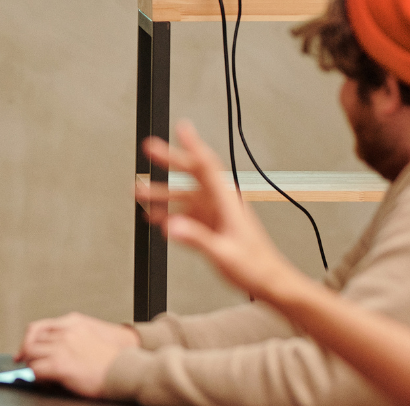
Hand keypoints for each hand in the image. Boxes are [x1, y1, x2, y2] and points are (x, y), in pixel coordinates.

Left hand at [15, 313, 137, 397]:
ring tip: (42, 375)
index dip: (27, 340)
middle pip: (31, 340)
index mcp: (72, 322)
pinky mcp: (60, 365)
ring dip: (33, 366)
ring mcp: (61, 348)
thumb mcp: (91, 336)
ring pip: (31, 355)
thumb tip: (56, 347)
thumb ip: (72, 336)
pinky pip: (36, 370)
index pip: (38, 327)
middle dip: (28, 355)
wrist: (125, 369)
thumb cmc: (112, 358)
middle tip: (29, 366)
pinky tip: (46, 382)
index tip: (23, 351)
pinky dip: (37, 377)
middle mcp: (64, 332)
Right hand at [138, 121, 304, 301]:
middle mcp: (221, 204)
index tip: (182, 128)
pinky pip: (186, 214)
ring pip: (185, 196)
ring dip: (163, 193)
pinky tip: (156, 218)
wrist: (270, 281)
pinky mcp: (212, 226)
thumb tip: (171, 226)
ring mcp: (216, 215)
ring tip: (140, 191)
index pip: (208, 166)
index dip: (194, 145)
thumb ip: (196, 238)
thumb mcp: (224, 253)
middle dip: (171, 161)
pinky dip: (170, 213)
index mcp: (227, 202)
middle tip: (149, 149)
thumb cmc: (256, 266)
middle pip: (193, 174)